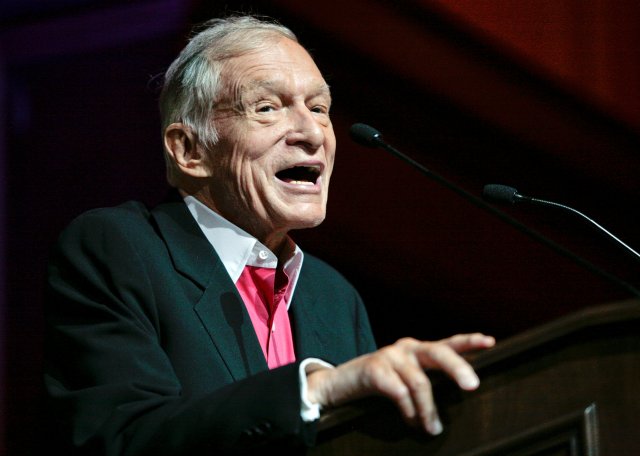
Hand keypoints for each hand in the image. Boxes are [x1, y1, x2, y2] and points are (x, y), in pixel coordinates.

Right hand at [306, 333, 494, 434]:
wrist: (338, 385)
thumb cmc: (380, 385)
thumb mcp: (406, 381)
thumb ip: (427, 384)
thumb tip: (455, 407)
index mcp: (418, 349)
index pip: (448, 343)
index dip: (469, 341)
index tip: (490, 342)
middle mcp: (407, 347)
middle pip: (438, 353)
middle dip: (458, 368)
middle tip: (472, 386)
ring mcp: (390, 355)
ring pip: (420, 382)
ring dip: (429, 410)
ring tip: (433, 428)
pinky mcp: (374, 368)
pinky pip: (399, 392)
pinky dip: (408, 411)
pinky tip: (411, 421)